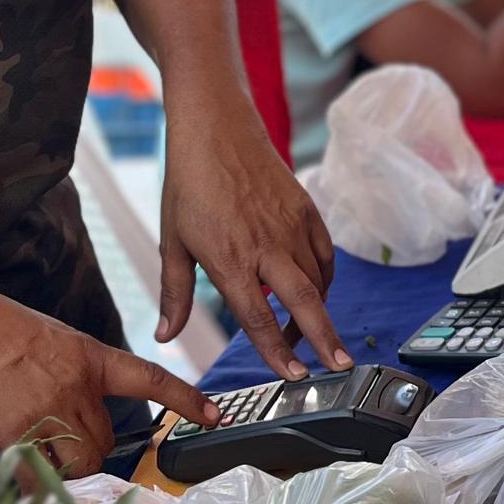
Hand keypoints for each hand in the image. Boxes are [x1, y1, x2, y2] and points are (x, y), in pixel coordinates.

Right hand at [0, 274, 213, 476]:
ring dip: (59, 470)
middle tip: (52, 445)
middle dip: (85, 452)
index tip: (215, 415)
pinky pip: (37, 477)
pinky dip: (25, 480)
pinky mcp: (18, 434)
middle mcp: (78, 386)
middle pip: (106, 442)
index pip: (150, 377)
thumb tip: (62, 413)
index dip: (185, 398)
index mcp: (88, 356)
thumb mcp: (41, 341)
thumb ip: (62, 376)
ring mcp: (51, 410)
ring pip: (79, 464)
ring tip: (27, 452)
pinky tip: (7, 461)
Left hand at [159, 87, 346, 377]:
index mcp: (230, 258)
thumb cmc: (188, 183)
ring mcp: (291, 226)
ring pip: (319, 280)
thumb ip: (174, 294)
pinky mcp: (307, 209)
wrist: (215, 127)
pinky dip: (326, 278)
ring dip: (320, 313)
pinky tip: (317, 291)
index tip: (293, 377)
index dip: (276, 351)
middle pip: (305, 302)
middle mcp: (267, 246)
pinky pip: (325, 254)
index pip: (258, 317)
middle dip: (324, 339)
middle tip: (340, 367)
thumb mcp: (172, 241)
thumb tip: (164, 336)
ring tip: (316, 337)